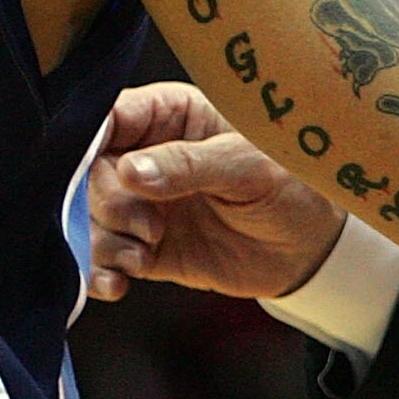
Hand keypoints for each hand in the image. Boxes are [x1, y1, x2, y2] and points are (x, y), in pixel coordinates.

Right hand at [88, 82, 343, 300]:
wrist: (312, 248)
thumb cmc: (292, 184)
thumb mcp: (249, 165)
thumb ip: (189, 165)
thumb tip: (129, 172)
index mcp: (170, 114)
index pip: (108, 116)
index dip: (90, 143)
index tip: (106, 175)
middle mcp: (146, 155)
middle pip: (87, 172)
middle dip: (106, 204)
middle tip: (149, 226)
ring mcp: (141, 202)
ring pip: (87, 216)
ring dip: (102, 241)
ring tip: (143, 255)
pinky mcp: (142, 246)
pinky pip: (101, 256)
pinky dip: (99, 272)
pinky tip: (117, 283)